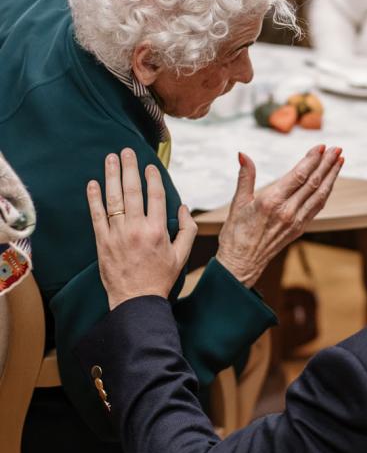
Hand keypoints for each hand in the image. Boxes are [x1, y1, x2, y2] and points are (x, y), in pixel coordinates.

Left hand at [86, 148, 197, 309]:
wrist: (136, 301)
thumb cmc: (161, 278)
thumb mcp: (182, 256)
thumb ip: (187, 229)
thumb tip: (183, 207)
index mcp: (159, 230)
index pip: (156, 196)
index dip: (153, 178)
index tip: (150, 165)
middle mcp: (137, 229)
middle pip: (133, 192)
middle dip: (130, 168)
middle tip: (126, 151)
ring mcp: (118, 235)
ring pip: (114, 200)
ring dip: (111, 176)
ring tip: (110, 159)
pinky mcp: (102, 243)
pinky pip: (97, 216)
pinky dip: (94, 199)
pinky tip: (93, 184)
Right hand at [216, 145, 343, 286]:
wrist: (242, 263)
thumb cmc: (236, 233)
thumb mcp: (237, 202)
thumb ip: (245, 176)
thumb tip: (243, 154)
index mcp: (271, 201)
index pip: (299, 175)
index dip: (312, 159)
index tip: (322, 147)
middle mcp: (287, 211)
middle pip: (314, 182)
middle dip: (327, 164)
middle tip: (337, 149)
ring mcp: (296, 221)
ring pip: (320, 194)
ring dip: (332, 176)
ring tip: (340, 160)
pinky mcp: (300, 228)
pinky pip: (317, 207)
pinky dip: (326, 192)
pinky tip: (331, 181)